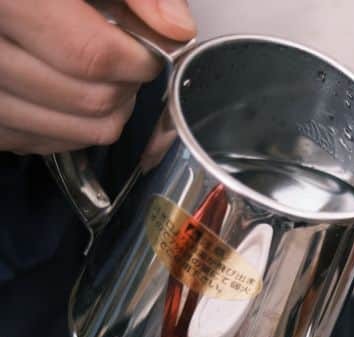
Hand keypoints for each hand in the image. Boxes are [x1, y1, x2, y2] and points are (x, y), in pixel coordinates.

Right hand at [0, 0, 194, 153]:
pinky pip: (43, 143)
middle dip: (125, 86)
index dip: (136, 59)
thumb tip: (176, 29)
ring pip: (75, 130)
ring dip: (105, 111)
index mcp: (8, 1)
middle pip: (89, 99)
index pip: (91, 54)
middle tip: (124, 61)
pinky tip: (65, 92)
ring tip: (97, 75)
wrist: (1, 2)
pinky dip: (70, 127)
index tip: (146, 51)